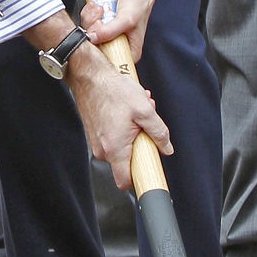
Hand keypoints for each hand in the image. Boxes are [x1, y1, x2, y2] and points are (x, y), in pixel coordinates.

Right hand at [65, 40, 172, 191]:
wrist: (89, 76)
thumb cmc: (112, 90)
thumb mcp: (144, 109)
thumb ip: (158, 132)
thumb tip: (166, 147)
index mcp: (115, 149)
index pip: (125, 181)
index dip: (140, 179)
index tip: (150, 173)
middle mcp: (102, 149)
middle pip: (127, 161)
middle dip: (140, 145)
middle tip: (144, 126)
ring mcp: (96, 142)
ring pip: (121, 147)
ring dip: (132, 133)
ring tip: (135, 113)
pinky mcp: (95, 132)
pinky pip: (113, 138)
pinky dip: (123, 127)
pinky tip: (126, 110)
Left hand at [81, 0, 167, 62]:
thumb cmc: (139, 4)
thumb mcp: (127, 20)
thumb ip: (110, 31)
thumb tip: (93, 38)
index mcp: (128, 52)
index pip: (108, 62)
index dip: (99, 50)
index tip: (99, 37)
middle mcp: (117, 45)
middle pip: (95, 47)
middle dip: (93, 29)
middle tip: (101, 19)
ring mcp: (107, 35)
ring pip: (88, 33)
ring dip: (91, 18)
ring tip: (102, 10)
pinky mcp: (100, 25)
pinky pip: (87, 22)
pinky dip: (89, 12)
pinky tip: (98, 7)